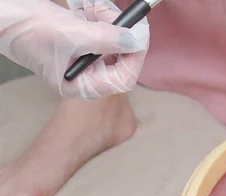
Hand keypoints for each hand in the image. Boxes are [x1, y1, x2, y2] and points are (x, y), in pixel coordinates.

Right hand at [0, 0, 148, 99]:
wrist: (4, 16)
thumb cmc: (28, 31)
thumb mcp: (71, 34)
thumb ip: (106, 40)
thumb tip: (136, 41)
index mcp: (82, 86)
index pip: (123, 79)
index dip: (135, 57)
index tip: (139, 34)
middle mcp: (86, 76)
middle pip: (121, 58)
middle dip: (119, 33)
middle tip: (108, 13)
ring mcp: (85, 60)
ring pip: (113, 41)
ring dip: (107, 20)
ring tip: (91, 7)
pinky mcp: (83, 44)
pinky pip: (102, 31)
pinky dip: (99, 17)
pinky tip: (87, 8)